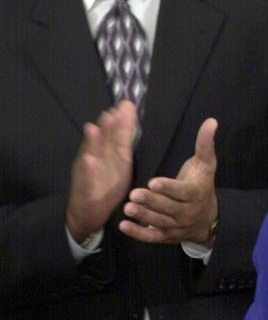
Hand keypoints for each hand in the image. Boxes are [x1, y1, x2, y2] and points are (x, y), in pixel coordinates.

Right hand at [66, 100, 136, 242]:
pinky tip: (89, 160)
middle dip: (106, 126)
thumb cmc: (105, 187)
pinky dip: (87, 169)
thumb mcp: (119, 163)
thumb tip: (130, 120)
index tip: (127, 105)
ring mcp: (88, 172)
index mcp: (110, 155)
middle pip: (102, 140)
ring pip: (91, 154)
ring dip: (92, 142)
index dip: (121, 121)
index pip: (116, 135)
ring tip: (93, 128)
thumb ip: (123, 142)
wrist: (87, 213)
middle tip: (112, 111)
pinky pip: (86, 178)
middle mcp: (97, 158)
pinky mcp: (84, 187)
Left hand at [119, 118, 217, 244]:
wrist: (208, 219)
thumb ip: (205, 144)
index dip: (168, 188)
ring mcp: (176, 226)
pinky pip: (152, 237)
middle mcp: (186, 212)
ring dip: (143, 216)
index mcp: (195, 193)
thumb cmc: (202, 185)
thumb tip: (211, 121)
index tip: (153, 182)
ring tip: (127, 208)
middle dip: (151, 201)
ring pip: (159, 222)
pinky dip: (138, 233)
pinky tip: (124, 226)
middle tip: (134, 194)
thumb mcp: (206, 164)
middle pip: (168, 207)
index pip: (182, 191)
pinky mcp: (166, 236)